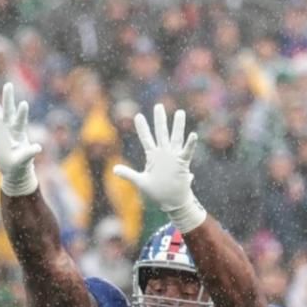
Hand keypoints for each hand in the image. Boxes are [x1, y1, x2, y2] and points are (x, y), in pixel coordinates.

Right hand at [0, 82, 40, 195]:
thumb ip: (29, 153)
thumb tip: (38, 148)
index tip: (23, 103)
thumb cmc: (20, 163)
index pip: (21, 120)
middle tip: (9, 85)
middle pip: (8, 110)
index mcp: (19, 132)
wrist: (13, 167)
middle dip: (8, 98)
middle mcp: (9, 126)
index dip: (21, 113)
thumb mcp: (25, 159)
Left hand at [113, 103, 205, 230]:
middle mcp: (163, 153)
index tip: (138, 116)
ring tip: (179, 112)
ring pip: (175, 137)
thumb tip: (114, 169)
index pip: (146, 138)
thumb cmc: (157, 192)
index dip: (142, 128)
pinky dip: (190, 144)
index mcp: (153, 156)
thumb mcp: (140, 182)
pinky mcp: (183, 163)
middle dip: (159, 120)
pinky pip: (187, 152)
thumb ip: (128, 174)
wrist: (171, 201)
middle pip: (161, 133)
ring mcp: (173, 157)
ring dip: (178, 126)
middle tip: (158, 105)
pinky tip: (193, 135)